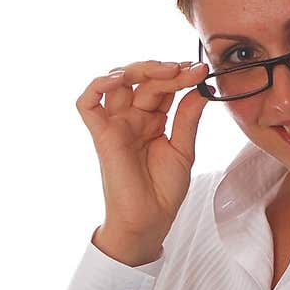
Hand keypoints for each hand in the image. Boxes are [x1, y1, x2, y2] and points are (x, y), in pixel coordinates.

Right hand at [75, 59, 210, 251]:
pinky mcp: (101, 135)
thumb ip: (188, 118)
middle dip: (167, 71)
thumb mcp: (184, 149)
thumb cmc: (164, 190)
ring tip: (166, 70)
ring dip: (139, 69)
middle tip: (188, 69)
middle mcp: (132, 117)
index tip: (202, 71)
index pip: (163, 86)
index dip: (180, 75)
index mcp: (152, 119)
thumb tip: (200, 88)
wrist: (151, 220)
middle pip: (143, 80)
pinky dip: (97, 86)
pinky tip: (118, 78)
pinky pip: (87, 104)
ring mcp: (115, 124)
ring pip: (116, 82)